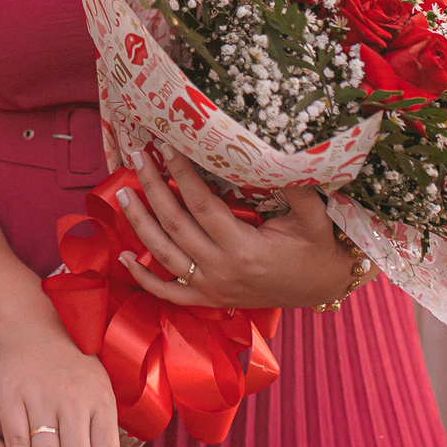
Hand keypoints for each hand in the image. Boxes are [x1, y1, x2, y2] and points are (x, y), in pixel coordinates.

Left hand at [116, 145, 363, 310]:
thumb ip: (297, 189)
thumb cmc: (318, 248)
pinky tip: (123, 258)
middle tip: (137, 157)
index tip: (167, 147)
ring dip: (140, 223)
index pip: (202, 204)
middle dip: (153, 188)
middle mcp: (221, 270)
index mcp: (244, 248)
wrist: (323, 287)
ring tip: (123, 193)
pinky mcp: (210, 299)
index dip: (182, 174)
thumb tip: (282, 154)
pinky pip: (170, 293)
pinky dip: (144, 278)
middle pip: (175, 224)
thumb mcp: (313, 218)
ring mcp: (212, 287)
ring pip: (164, 254)